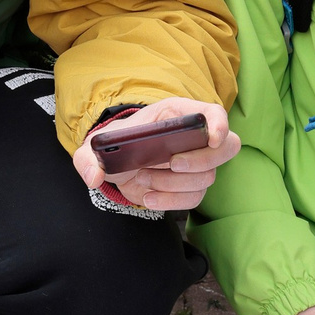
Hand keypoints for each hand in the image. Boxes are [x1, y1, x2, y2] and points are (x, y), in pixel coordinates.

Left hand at [71, 97, 242, 212]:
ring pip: (208, 177)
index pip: (212, 113)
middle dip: (200, 160)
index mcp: (177, 115)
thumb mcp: (95, 146)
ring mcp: (197, 163)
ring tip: (145, 178)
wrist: (116, 166)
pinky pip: (195, 198)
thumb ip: (88, 158)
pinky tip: (149, 197)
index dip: (219, 124)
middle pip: (227, 147)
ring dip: (174, 183)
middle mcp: (194, 137)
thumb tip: (94, 176)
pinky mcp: (191, 185)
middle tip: (172, 164)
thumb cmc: (114, 146)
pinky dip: (172, 201)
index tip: (212, 138)